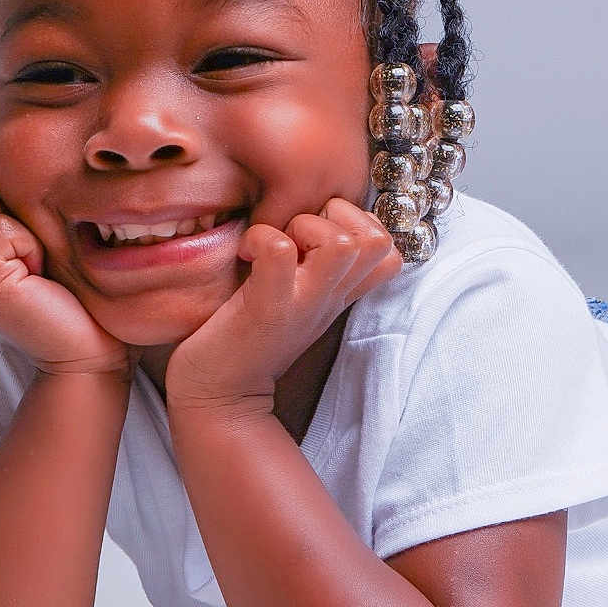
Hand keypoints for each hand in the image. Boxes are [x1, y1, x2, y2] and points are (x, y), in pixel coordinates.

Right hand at [0, 176, 130, 378]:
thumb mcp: (38, 243)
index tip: (25, 235)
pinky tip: (40, 273)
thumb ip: (11, 212)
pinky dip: (27, 244)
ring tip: (37, 261)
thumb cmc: (74, 295)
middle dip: (3, 205)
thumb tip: (1, 166)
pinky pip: (0, 229)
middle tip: (33, 250)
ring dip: (18, 224)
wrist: (90, 348)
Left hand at [164, 196, 404, 417]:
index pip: (388, 247)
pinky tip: (245, 254)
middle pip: (378, 239)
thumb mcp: (300, 298)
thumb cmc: (251, 334)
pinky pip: (278, 248)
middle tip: (296, 237)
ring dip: (305, 227)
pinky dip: (259, 238)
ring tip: (277, 245)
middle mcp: (331, 296)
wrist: (219, 393)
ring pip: (343, 243)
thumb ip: (318, 265)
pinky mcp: (268, 305)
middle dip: (335, 217)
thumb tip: (314, 213)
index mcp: (341, 292)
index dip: (356, 222)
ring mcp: (304, 302)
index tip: (314, 236)